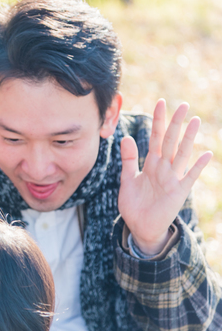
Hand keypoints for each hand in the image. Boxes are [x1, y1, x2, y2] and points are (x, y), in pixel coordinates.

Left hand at [119, 99, 211, 254]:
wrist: (139, 227)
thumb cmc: (134, 204)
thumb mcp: (127, 180)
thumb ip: (128, 160)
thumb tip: (126, 137)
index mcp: (151, 164)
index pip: (156, 137)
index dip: (158, 121)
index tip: (161, 103)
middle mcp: (163, 168)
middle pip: (170, 141)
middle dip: (175, 123)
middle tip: (182, 104)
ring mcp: (172, 179)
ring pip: (181, 154)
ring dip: (188, 138)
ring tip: (194, 121)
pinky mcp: (178, 192)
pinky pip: (189, 177)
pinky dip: (197, 166)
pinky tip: (205, 154)